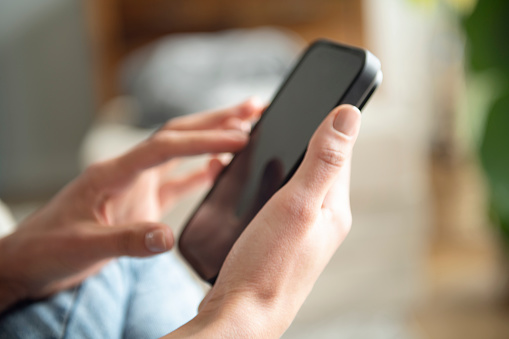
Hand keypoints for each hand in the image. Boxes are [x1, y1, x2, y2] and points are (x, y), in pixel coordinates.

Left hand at [0, 100, 263, 311]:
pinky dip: (203, 171)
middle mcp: (129, 171)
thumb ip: (128, 240)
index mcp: (113, 173)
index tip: (239, 138)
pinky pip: (179, 180)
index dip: (203, 140)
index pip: (165, 147)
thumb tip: (168, 236)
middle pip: (178, 135)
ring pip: (182, 152)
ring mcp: (137, 185)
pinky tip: (223, 168)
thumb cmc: (48, 248)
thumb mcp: (85, 247)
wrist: (31, 259)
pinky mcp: (143, 200)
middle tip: (253, 108)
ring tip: (248, 129)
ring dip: (213, 139)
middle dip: (216, 120)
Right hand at [164, 104, 361, 337]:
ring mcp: (300, 232)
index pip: (339, 153)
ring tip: (260, 145)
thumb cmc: (267, 266)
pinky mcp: (279, 241)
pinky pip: (279, 201)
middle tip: (278, 120)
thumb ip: (324, 160)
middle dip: (301, 141)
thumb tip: (349, 114)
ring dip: (283, 162)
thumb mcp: (297, 205)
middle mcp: (322, 221)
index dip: (326, 124)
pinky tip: (251, 184)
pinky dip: (268, 185)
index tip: (309, 99)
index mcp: (334, 209)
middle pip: (317, 167)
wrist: (239, 316)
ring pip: (296, 184)